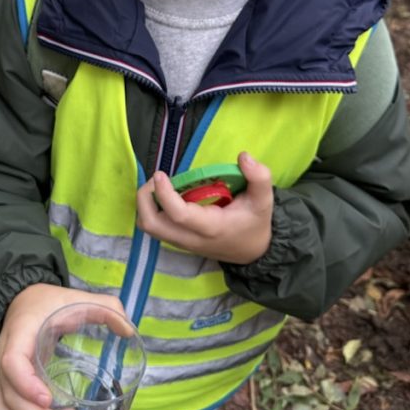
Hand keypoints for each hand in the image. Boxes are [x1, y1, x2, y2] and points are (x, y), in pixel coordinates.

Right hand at [0, 284, 126, 409]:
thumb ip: (105, 308)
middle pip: (9, 395)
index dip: (26, 384)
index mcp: (20, 332)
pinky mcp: (8, 385)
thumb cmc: (50, 302)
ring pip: (3, 409)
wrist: (23, 300)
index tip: (49, 399)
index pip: (11, 362)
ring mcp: (3, 372)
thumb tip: (128, 332)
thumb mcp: (77, 298)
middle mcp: (5, 355)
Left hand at [135, 151, 273, 263]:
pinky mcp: (177, 241)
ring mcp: (181, 242)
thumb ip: (259, 177)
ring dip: (145, 204)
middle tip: (157, 179)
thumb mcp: (264, 200)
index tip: (161, 174)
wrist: (252, 252)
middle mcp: (190, 237)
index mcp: (210, 227)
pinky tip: (164, 195)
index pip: (179, 215)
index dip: (165, 194)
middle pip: (151, 224)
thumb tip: (243, 157)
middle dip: (145, 198)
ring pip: (148, 227)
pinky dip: (151, 209)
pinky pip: (154, 227)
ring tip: (159, 185)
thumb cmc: (255, 223)